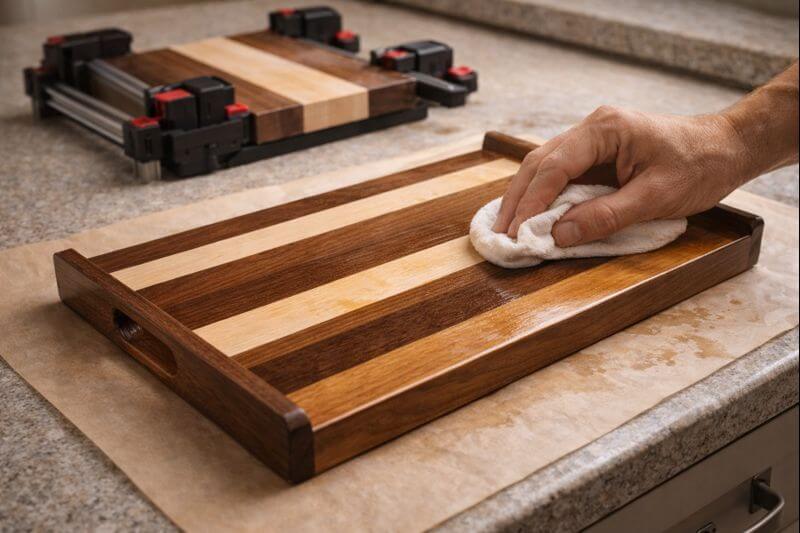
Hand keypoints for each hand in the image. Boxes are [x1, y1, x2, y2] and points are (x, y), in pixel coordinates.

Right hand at [492, 106, 750, 245]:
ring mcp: (591, 140)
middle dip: (517, 200)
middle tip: (500, 234)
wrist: (725, 148)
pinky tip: (530, 215)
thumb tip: (559, 235)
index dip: (531, 201)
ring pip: (543, 167)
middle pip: (539, 163)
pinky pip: (558, 175)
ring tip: (507, 228)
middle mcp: (591, 129)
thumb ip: (606, 216)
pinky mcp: (595, 155)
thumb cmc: (698, 166)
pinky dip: (541, 196)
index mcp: (605, 130)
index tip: (516, 231)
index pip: (554, 166)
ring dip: (524, 198)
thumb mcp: (655, 197)